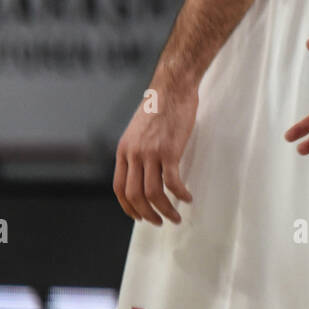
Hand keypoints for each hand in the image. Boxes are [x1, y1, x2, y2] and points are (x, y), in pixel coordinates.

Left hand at [113, 80, 196, 224]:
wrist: (173, 87)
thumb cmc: (160, 105)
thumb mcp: (138, 130)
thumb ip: (137, 150)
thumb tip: (143, 170)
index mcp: (124, 150)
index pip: (119, 189)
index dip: (128, 207)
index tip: (139, 216)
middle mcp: (134, 154)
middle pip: (135, 195)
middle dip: (146, 214)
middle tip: (159, 221)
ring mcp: (151, 153)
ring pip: (153, 193)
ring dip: (165, 209)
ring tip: (176, 216)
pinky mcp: (170, 150)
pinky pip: (173, 181)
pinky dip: (180, 194)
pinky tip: (188, 197)